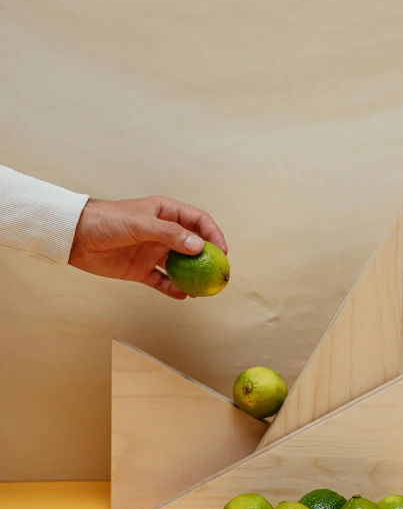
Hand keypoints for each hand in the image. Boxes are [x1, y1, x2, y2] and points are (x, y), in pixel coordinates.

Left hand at [68, 196, 226, 298]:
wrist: (75, 237)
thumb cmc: (107, 220)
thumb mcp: (141, 223)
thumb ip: (170, 234)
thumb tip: (198, 247)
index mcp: (165, 212)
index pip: (198, 221)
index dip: (213, 235)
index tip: (222, 252)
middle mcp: (162, 232)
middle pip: (193, 246)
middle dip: (207, 259)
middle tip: (218, 274)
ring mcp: (152, 252)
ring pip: (180, 266)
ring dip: (192, 277)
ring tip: (203, 289)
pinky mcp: (140, 270)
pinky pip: (162, 281)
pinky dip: (173, 289)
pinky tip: (183, 296)